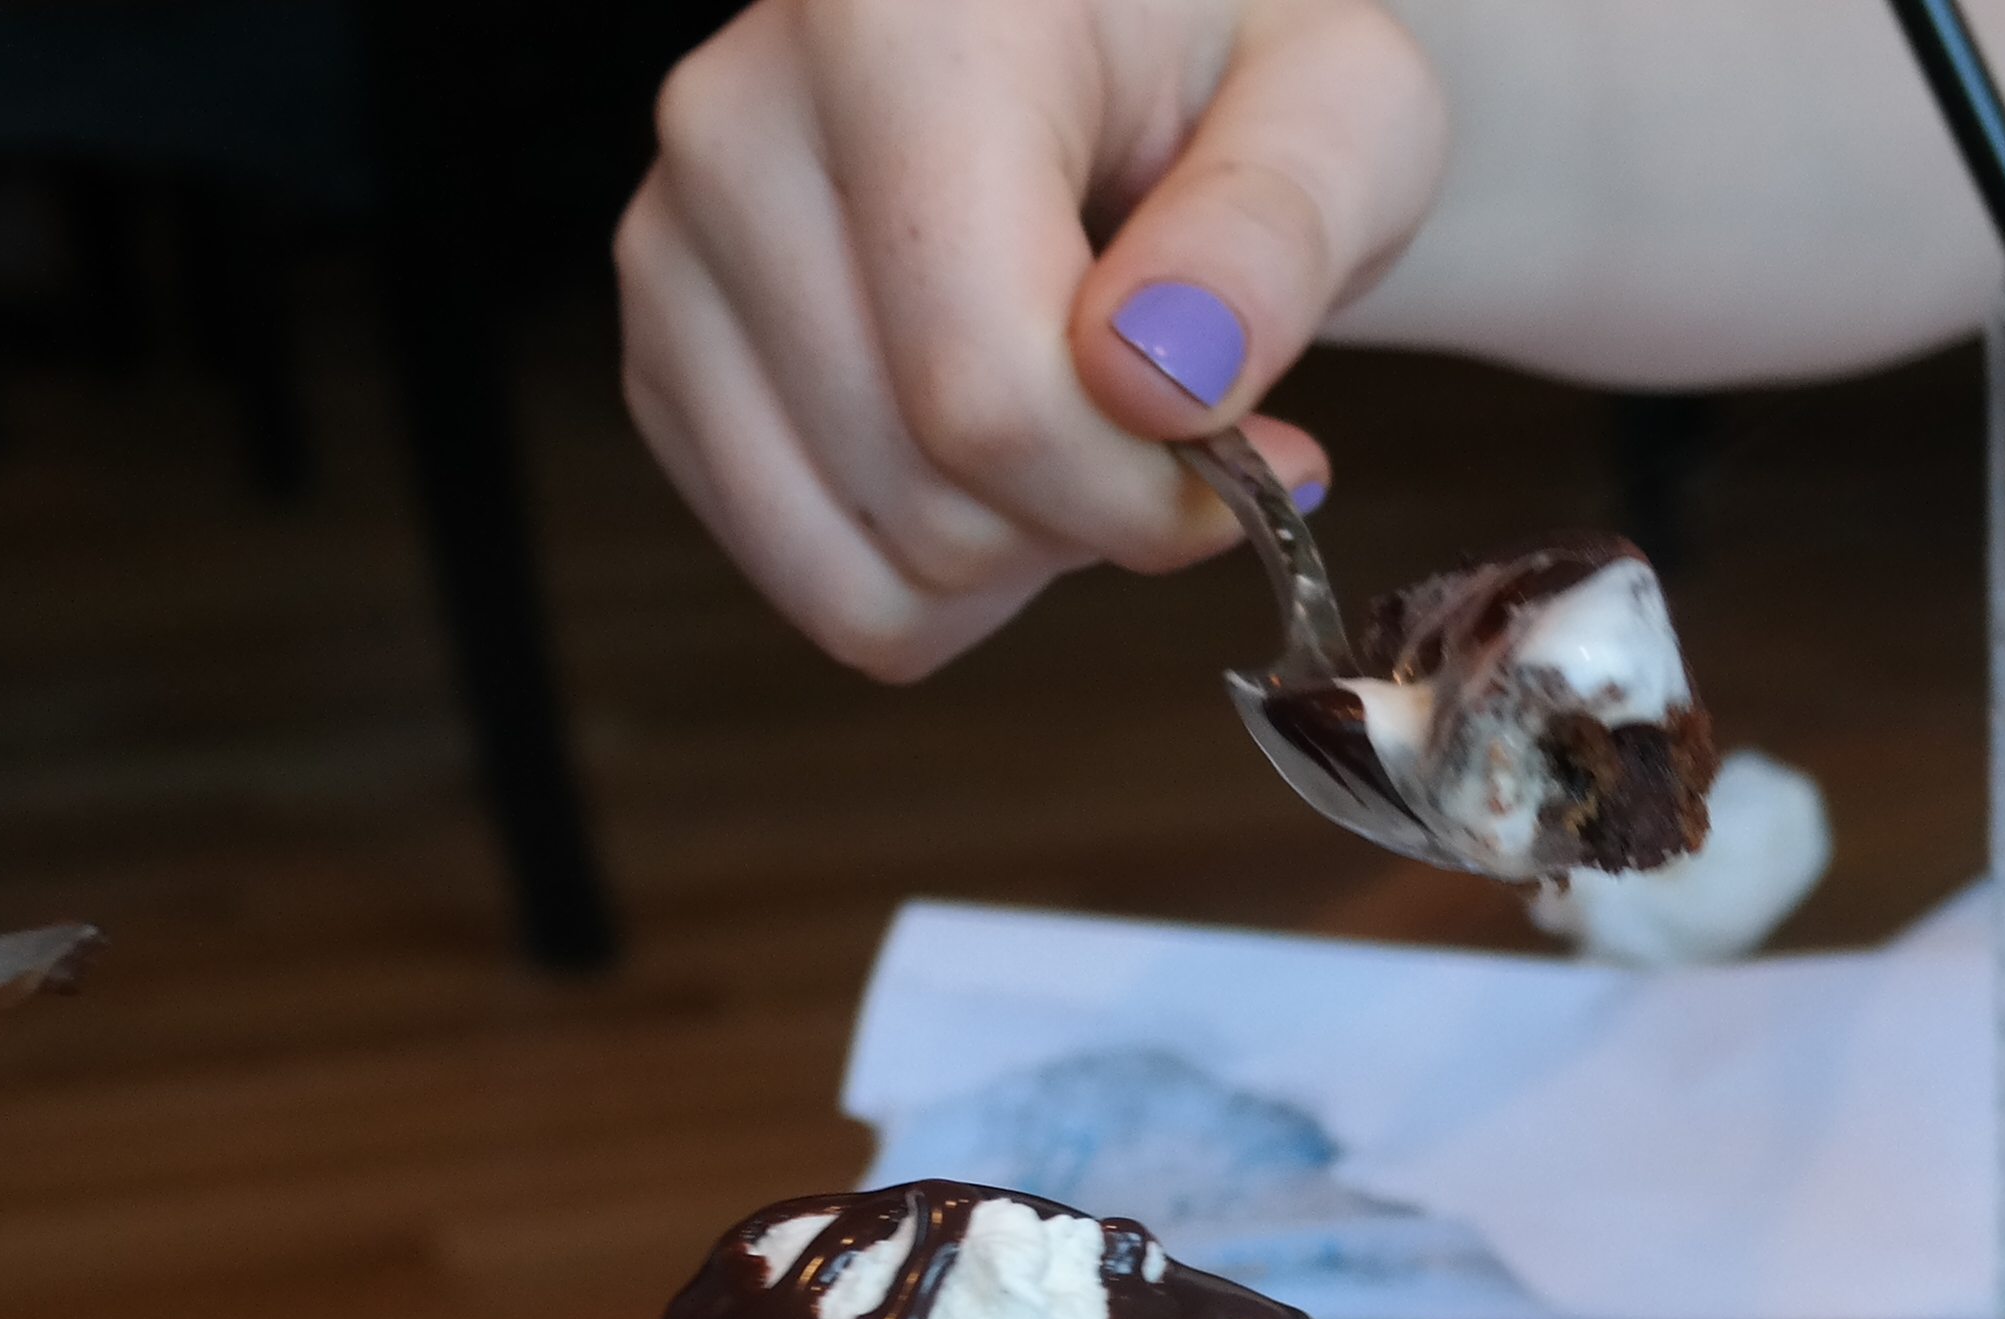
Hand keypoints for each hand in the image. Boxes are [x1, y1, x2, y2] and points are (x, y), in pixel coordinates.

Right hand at [616, 0, 1445, 678]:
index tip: (1261, 463)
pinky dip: (930, 569)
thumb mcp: (1339, 106)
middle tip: (1171, 418)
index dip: (1142, 495)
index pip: (985, 388)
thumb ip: (1277, 228)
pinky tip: (995, 452)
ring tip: (1080, 419)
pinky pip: (809, 577)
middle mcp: (741, 119)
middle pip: (924, 492)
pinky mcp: (665, 347)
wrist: (1106, 41)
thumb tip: (1162, 376)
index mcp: (903, 28)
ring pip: (858, 562)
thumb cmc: (1223, 62)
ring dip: (1014, 553)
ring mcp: (676, 239)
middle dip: (1090, 519)